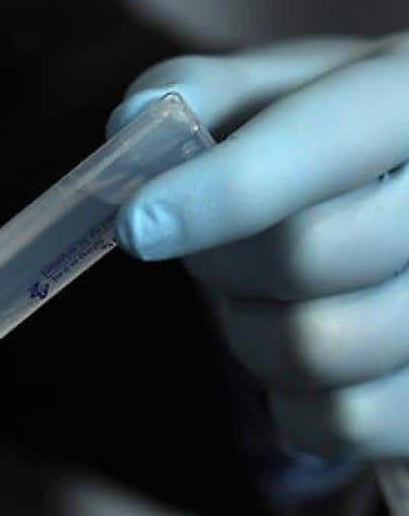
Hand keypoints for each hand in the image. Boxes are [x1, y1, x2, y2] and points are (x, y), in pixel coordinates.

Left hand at [108, 33, 408, 461]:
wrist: (403, 209)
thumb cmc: (326, 145)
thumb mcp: (277, 93)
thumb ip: (200, 92)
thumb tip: (133, 120)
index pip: (325, 140)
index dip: (225, 189)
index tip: (137, 225)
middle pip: (307, 253)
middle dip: (226, 262)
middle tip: (222, 250)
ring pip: (318, 346)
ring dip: (252, 333)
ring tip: (269, 297)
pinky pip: (344, 422)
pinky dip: (293, 401)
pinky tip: (304, 351)